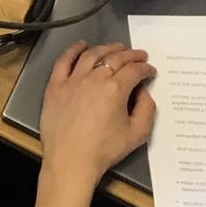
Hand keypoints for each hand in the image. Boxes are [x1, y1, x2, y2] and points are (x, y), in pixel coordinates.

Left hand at [38, 40, 156, 189]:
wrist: (71, 161)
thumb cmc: (103, 150)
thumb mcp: (137, 133)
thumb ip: (147, 108)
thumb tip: (143, 91)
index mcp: (115, 89)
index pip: (134, 70)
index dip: (145, 68)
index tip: (150, 70)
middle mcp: (94, 79)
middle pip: (115, 58)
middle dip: (131, 55)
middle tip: (139, 55)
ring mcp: (72, 80)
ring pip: (91, 55)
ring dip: (107, 48)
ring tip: (116, 47)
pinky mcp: (55, 86)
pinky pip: (64, 61)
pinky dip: (74, 50)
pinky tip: (82, 45)